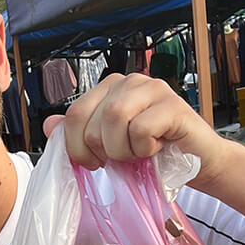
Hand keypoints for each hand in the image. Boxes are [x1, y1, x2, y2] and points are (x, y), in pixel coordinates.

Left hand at [44, 73, 230, 188]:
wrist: (196, 163)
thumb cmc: (152, 153)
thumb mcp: (109, 146)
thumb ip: (78, 133)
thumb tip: (48, 125)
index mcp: (109, 88)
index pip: (73, 115)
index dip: (76, 147)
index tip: (94, 162)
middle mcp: (129, 81)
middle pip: (90, 120)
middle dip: (101, 151)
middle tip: (122, 158)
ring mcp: (152, 88)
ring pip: (113, 119)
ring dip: (122, 150)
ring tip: (139, 152)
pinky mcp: (172, 104)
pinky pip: (140, 129)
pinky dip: (144, 149)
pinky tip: (157, 147)